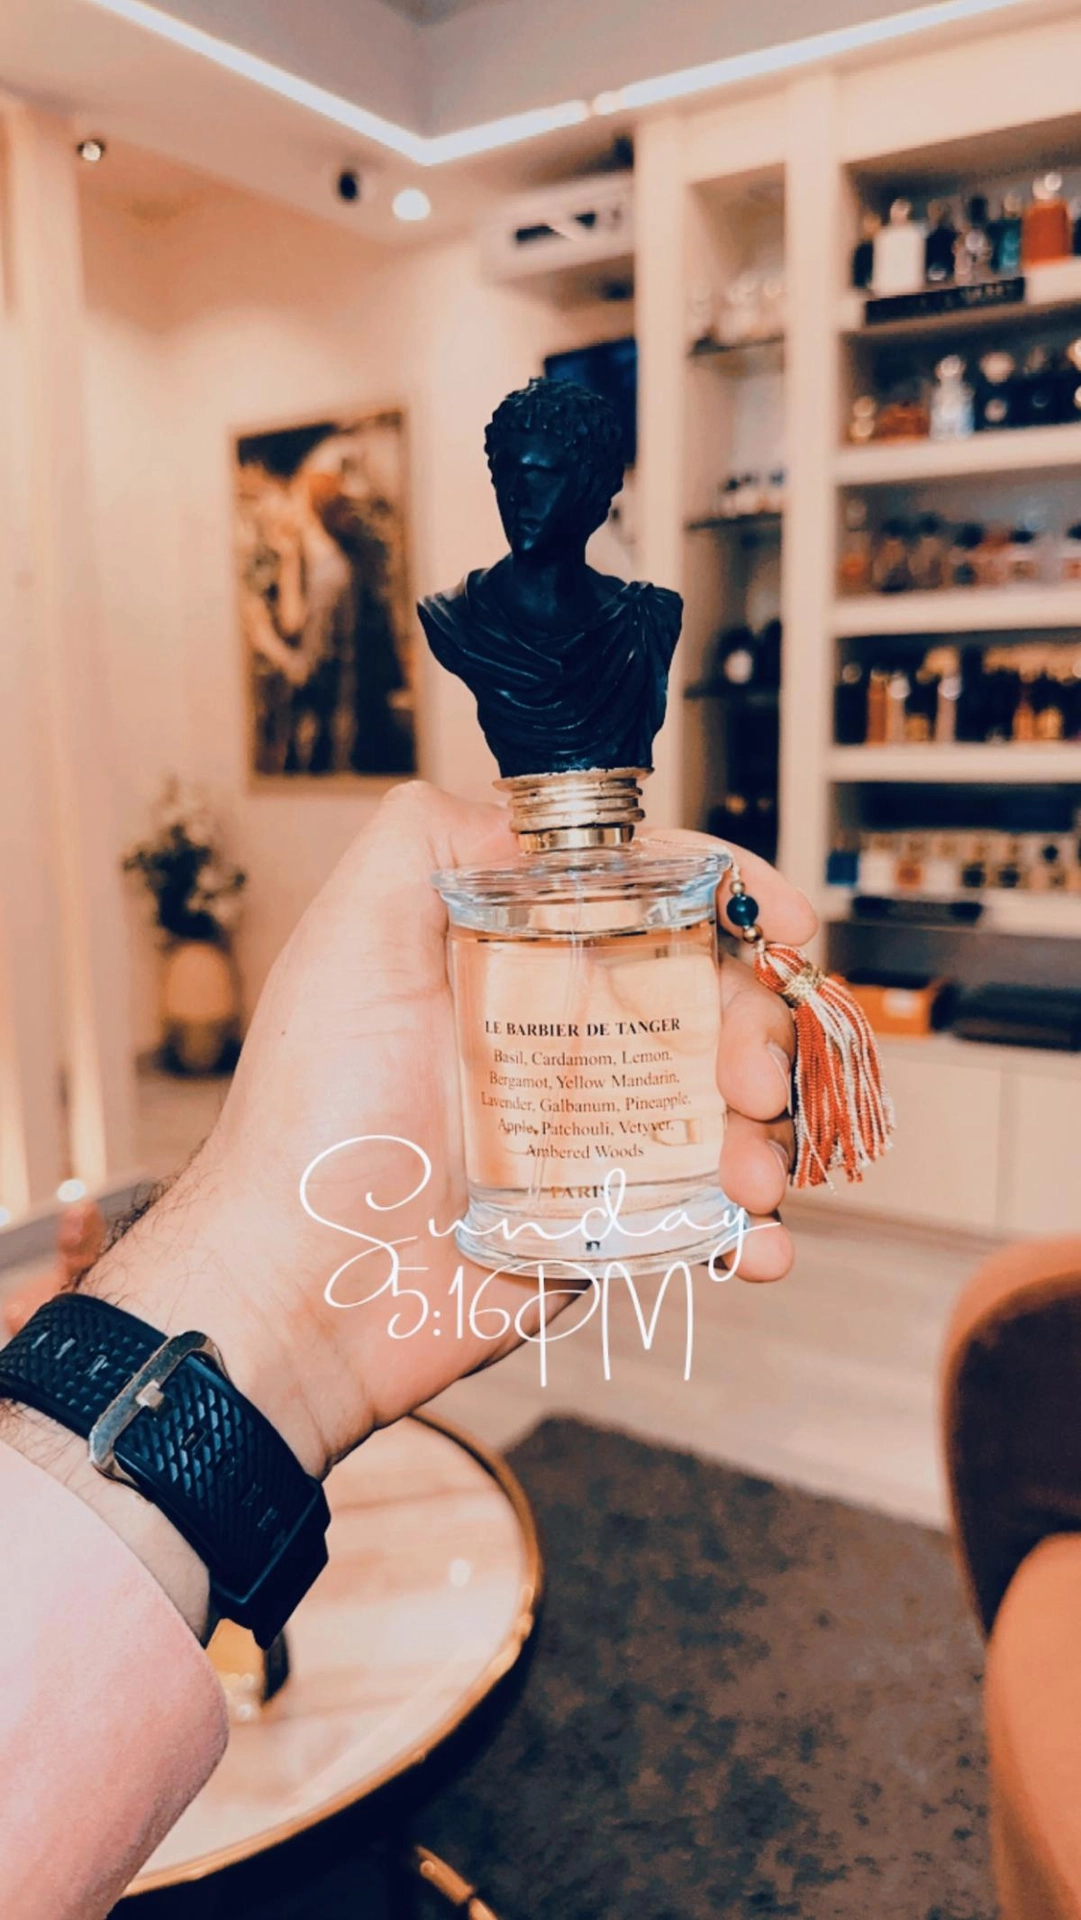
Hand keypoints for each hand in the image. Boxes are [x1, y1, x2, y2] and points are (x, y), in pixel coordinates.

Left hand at [86, 784, 816, 1488]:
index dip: (729, 897)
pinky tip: (752, 1244)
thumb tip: (528, 810)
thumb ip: (425, 841)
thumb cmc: (310, 1118)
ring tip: (751, 1174)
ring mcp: (588, 1136)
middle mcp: (561, 1041)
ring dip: (770, 1132)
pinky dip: (751, 1231)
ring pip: (727, 1110)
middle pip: (711, 1002)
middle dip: (762, 1026)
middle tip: (752, 1074)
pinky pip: (706, 1219)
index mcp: (516, 964)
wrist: (296, 1291)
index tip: (784, 921)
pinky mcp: (601, 1225)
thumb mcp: (348, 940)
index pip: (648, 901)